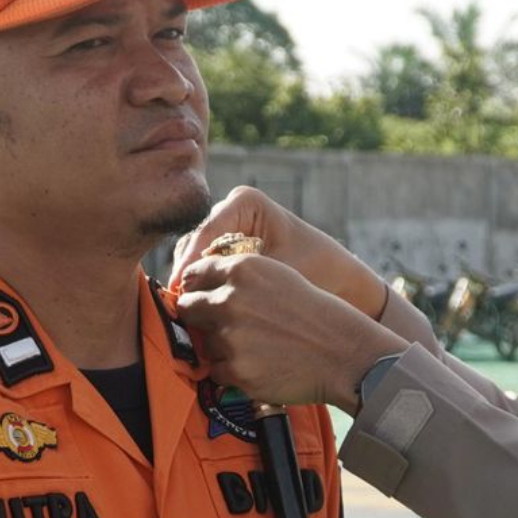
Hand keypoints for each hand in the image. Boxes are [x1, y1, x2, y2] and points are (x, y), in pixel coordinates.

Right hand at [169, 182, 389, 317]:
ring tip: (188, 313)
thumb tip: (200, 297)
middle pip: (193, 244)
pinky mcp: (223, 253)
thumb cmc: (316, 270)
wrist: (339, 281)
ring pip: (193, 258)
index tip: (178, 288)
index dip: (190, 262)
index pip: (207, 231)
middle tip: (178, 306)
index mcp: (244, 202)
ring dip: (191, 285)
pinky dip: (201, 290)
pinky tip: (200, 314)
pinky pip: (202, 270)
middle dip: (187, 276)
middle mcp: (228, 211)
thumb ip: (241, 280)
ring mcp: (224, 232)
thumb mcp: (278, 272)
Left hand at [170, 247, 396, 409]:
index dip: (197, 287)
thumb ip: (238, 277)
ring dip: (221, 346)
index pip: (194, 274)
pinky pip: (216, 370)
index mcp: (242, 269)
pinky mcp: (234, 368)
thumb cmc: (313, 313)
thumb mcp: (279, 275)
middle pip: (187, 307)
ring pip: (203, 341)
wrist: (342, 351)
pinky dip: (233, 370)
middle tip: (226, 325)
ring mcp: (230, 336)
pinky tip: (261, 363)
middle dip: (200, 316)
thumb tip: (197, 286)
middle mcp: (230, 299)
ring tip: (257, 346)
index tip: (203, 296)